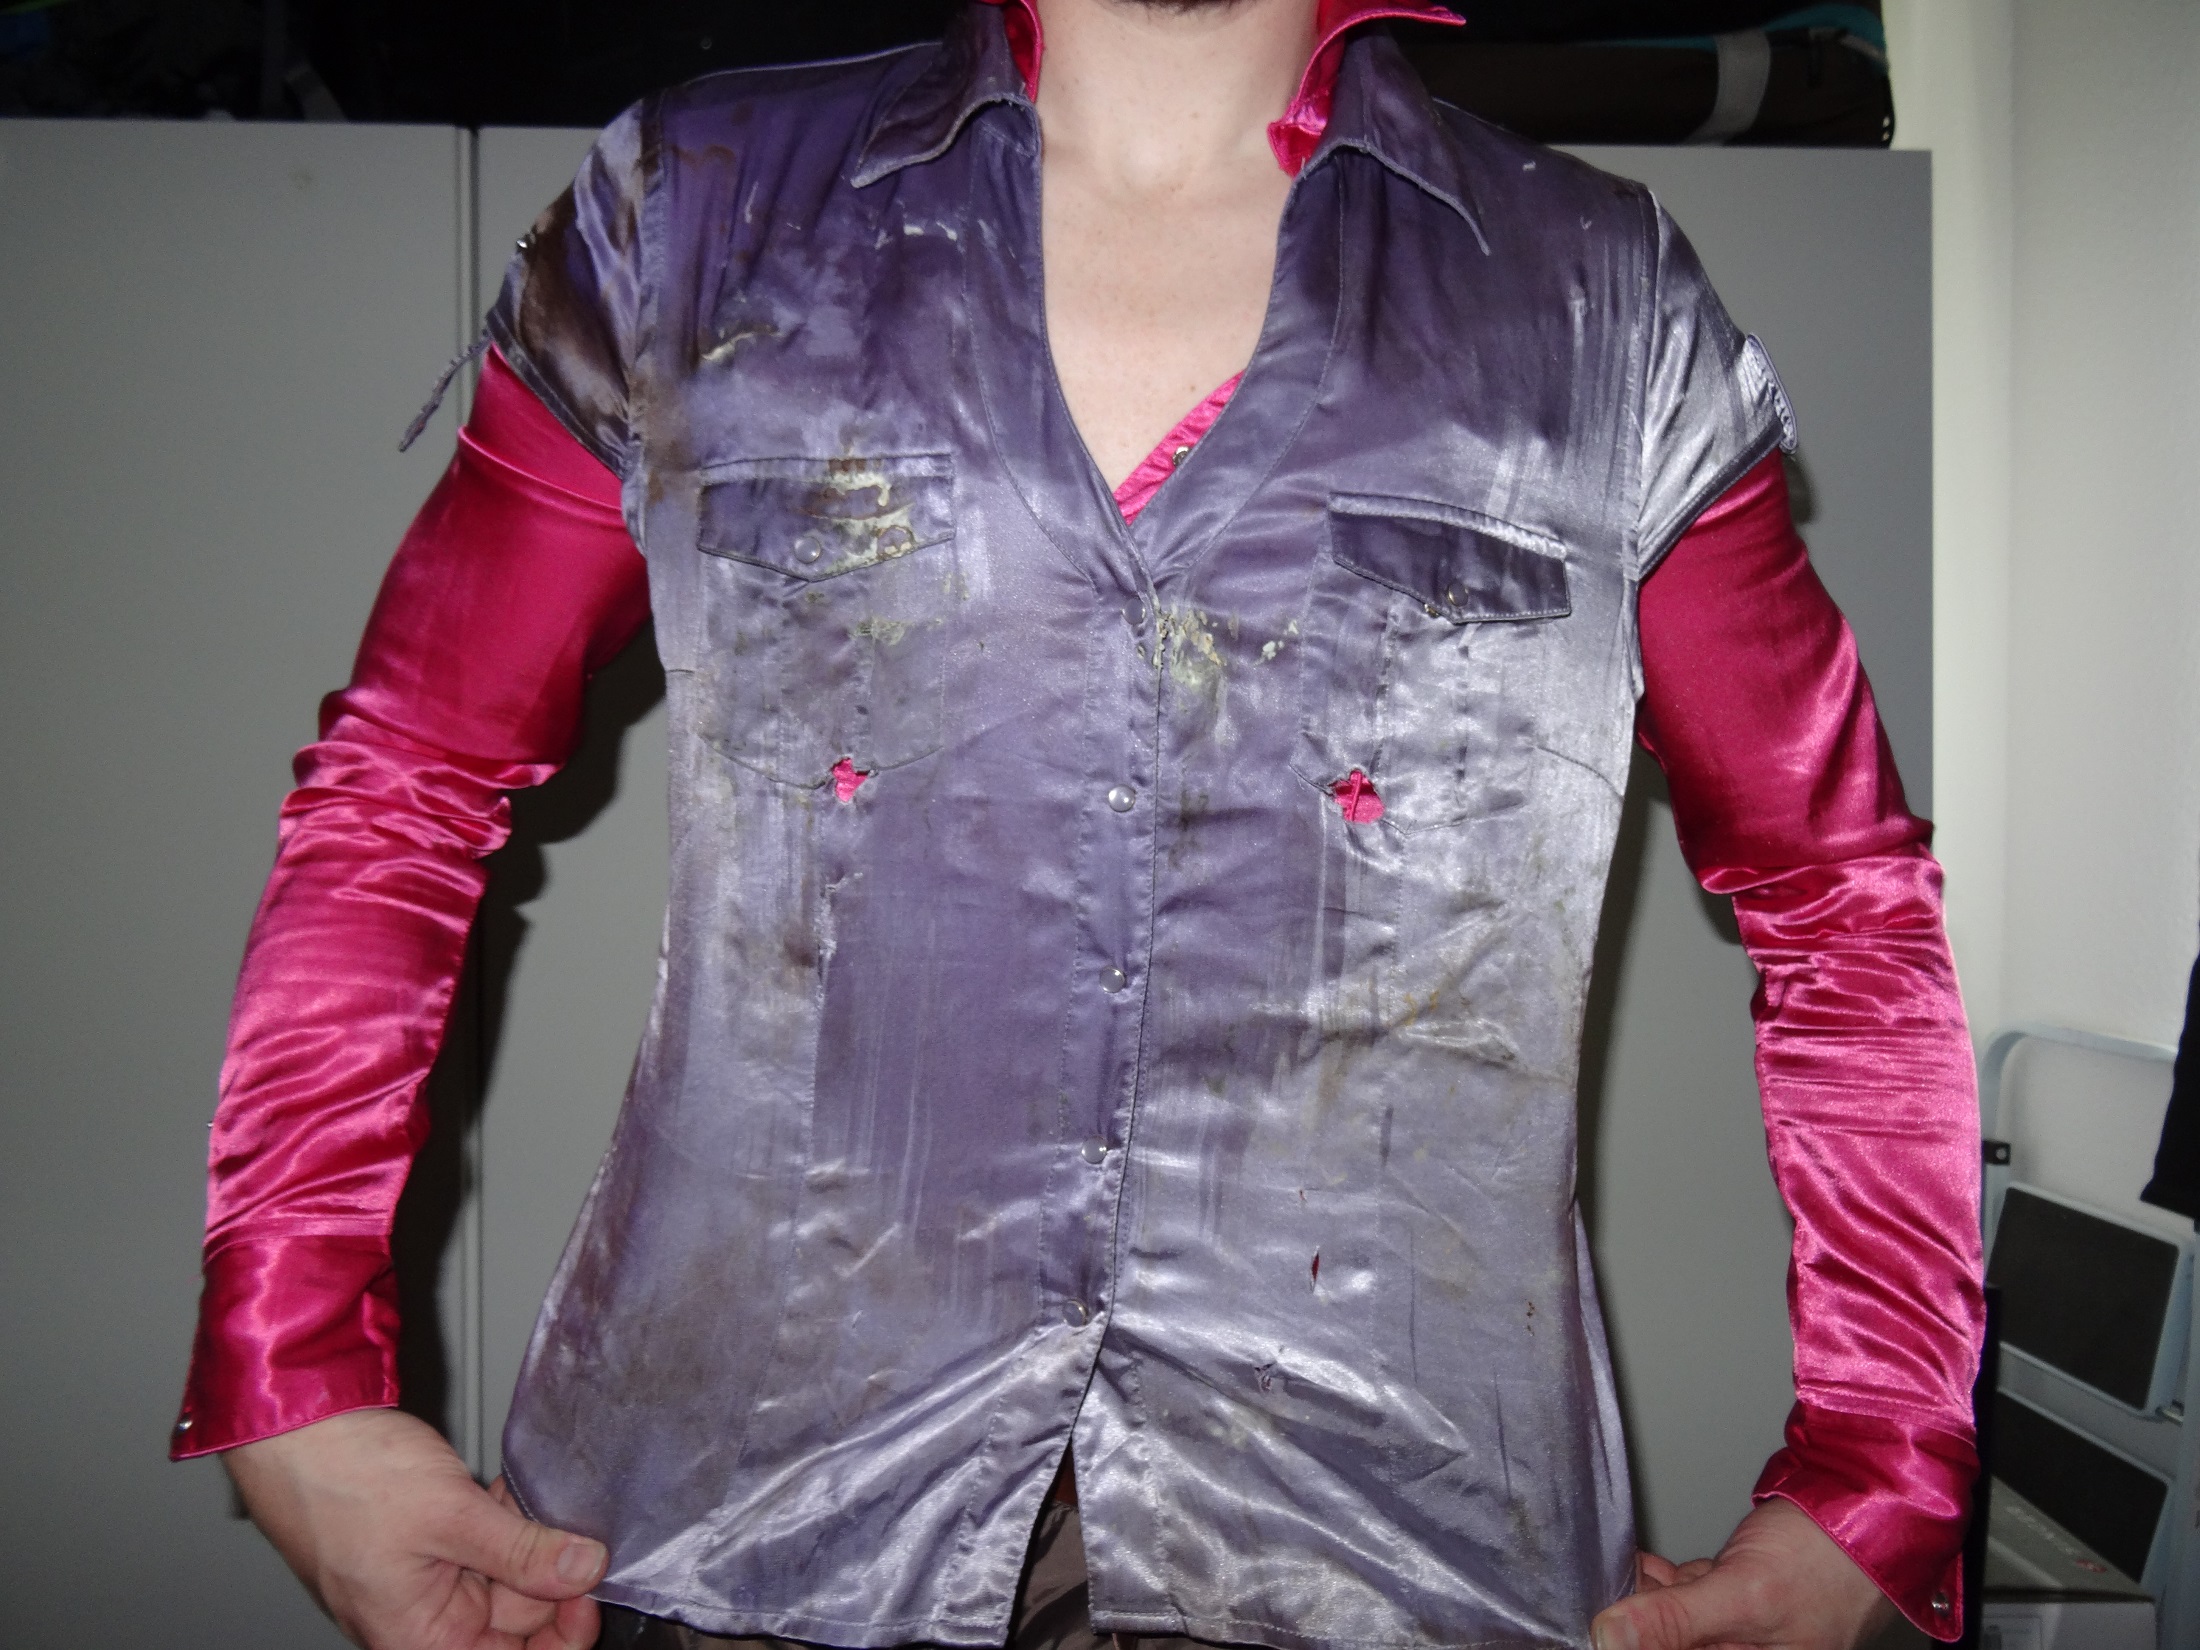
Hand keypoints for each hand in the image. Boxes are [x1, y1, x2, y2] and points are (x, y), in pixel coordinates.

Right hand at [224, 1407, 606, 1649]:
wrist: (298, 1426)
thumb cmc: (344, 1478)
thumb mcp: (451, 1516)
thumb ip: (522, 1552)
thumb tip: (585, 1571)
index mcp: (420, 1639)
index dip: (565, 1629)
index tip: (595, 1584)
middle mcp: (420, 1618)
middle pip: (516, 1616)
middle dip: (550, 1571)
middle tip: (574, 1527)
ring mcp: (421, 1577)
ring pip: (502, 1574)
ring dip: (527, 1540)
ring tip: (534, 1503)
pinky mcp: (423, 1539)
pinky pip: (480, 1542)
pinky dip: (501, 1519)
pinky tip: (508, 1491)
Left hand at [1591, 1497, 1897, 1649]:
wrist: (1869, 1506)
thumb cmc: (1829, 1560)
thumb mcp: (1742, 1594)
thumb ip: (1676, 1621)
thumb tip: (1610, 1637)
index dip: (1637, 1643)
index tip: (1601, 1622)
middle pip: (1676, 1646)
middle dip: (1640, 1622)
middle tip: (1605, 1595)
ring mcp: (1751, 1634)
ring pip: (1682, 1627)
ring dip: (1652, 1603)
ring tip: (1621, 1578)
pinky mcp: (1749, 1603)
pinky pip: (1698, 1604)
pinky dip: (1673, 1587)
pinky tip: (1650, 1570)